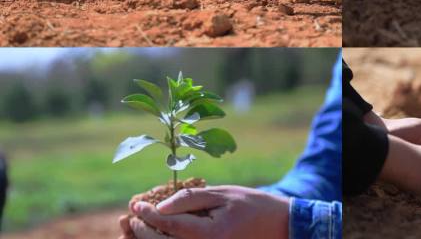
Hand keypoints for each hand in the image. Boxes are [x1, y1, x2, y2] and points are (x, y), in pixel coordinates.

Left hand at [122, 186, 288, 238]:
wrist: (279, 226)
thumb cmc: (251, 205)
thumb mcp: (222, 194)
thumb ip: (190, 199)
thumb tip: (159, 206)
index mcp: (210, 234)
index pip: (169, 225)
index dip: (148, 215)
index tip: (135, 204)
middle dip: (143, 231)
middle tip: (133, 215)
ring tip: (140, 226)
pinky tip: (162, 234)